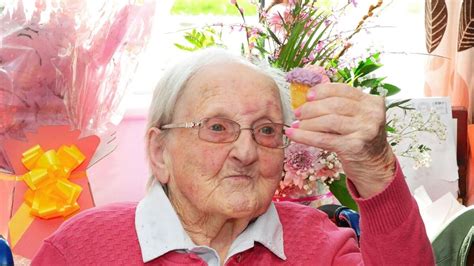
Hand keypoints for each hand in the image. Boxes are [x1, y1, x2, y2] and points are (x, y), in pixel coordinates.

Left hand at [286, 83, 395, 197]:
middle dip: (311, 108)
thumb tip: (308, 100)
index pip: (344, 90)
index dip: (323, 91)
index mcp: (372, 102)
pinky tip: (293, 134)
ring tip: (296, 125)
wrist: (374, 166)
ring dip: (307, 123)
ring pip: (328, 121)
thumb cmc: (361, 140)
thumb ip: (340, 106)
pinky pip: (323, 139)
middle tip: (298, 113)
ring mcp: (365, 131)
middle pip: (335, 105)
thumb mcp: (357, 118)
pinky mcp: (354, 147)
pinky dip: (305, 136)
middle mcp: (371, 115)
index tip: (308, 96)